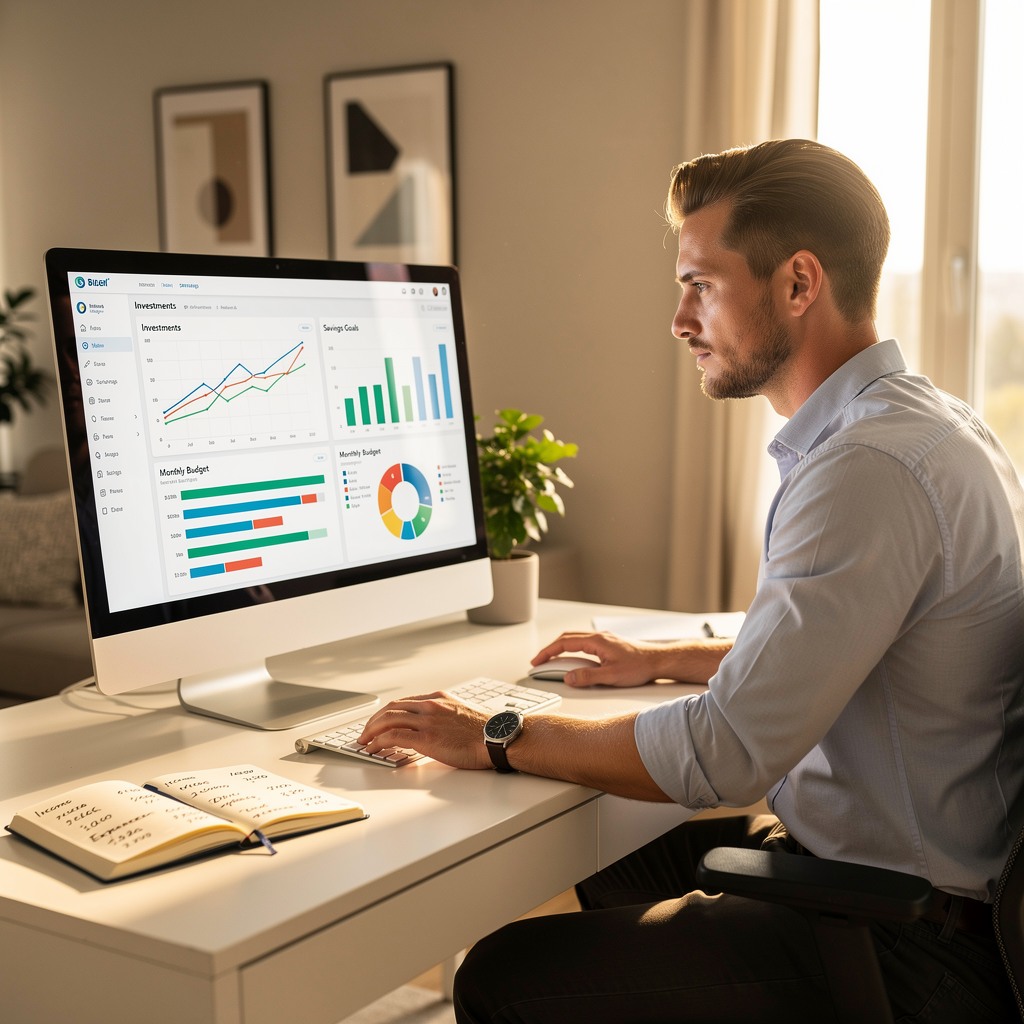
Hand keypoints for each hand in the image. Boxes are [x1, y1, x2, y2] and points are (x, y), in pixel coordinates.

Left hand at [357, 692, 491, 768]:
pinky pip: (394, 737)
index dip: (387, 713)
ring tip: (364, 741)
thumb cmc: (487, 731)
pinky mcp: (426, 738)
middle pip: (391, 708)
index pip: (404, 702)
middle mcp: (430, 705)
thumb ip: (446, 716)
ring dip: (371, 731)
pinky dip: (379, 742)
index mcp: (439, 698)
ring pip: (388, 720)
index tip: (380, 722)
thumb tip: (436, 728)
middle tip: (365, 732)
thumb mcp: (463, 714)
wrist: (498, 738)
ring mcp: (427, 721)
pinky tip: (374, 749)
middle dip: (374, 720)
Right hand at [531, 631, 669, 687]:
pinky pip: (585, 643)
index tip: (536, 661)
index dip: (548, 652)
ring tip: (552, 660)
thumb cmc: (639, 667)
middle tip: (539, 661)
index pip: (564, 643)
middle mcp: (599, 637)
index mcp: (596, 641)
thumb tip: (568, 678)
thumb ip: (587, 677)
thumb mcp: (611, 676)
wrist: (658, 660)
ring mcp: (604, 639)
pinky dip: (573, 649)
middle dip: (550, 649)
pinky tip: (575, 659)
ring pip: (576, 639)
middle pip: (567, 638)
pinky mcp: (609, 644)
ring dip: (561, 648)